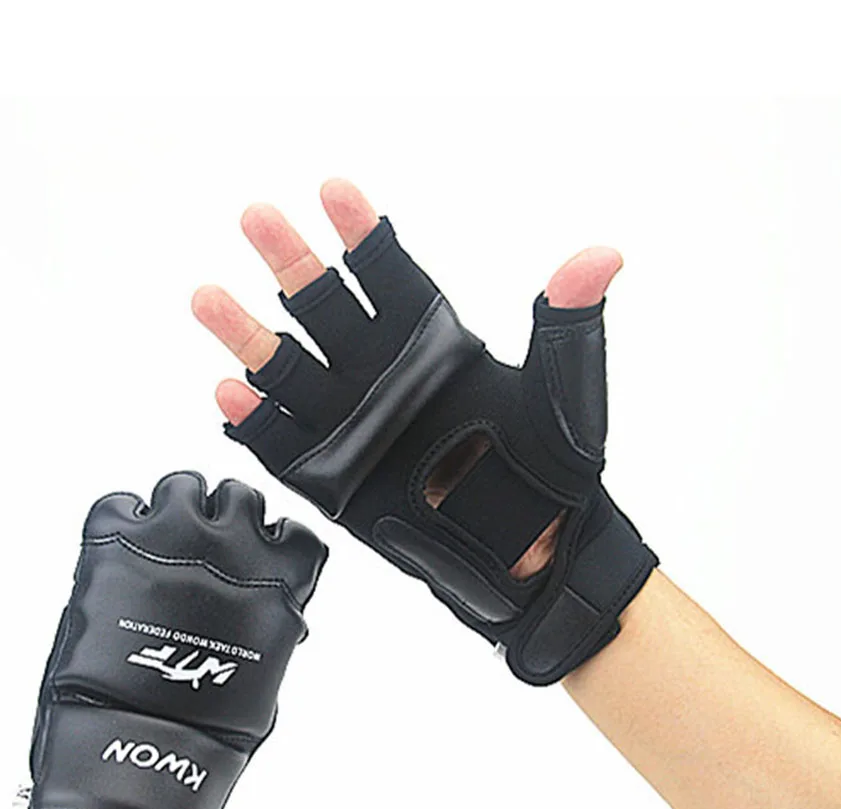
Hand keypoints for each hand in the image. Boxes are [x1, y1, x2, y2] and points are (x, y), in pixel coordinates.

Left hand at [7, 472, 326, 808]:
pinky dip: (120, 518)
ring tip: (162, 534)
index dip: (276, 539)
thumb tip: (275, 617)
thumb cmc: (206, 732)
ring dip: (178, 505)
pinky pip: (119, 501)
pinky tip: (121, 546)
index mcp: (277, 585)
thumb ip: (274, 627)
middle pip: (241, 496)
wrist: (140, 752)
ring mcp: (174, 540)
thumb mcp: (268, 676)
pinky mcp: (116, 545)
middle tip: (207, 540)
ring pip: (185, 483)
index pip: (296, 533)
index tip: (262, 548)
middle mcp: (233, 551)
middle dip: (226, 516)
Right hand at [192, 181, 656, 684]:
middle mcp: (387, 378)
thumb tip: (601, 255)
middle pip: (326, 308)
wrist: (538, 555)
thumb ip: (566, 323)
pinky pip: (285, 445)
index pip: (389, 277)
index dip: (362, 235)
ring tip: (209, 296)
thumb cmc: (557, 471)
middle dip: (291, 262)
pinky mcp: (337, 480)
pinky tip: (230, 390)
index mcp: (435, 347)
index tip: (334, 191)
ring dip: (249, 335)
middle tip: (257, 217)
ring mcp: (357, 428)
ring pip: (292, 370)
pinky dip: (257, 420)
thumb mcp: (565, 392)